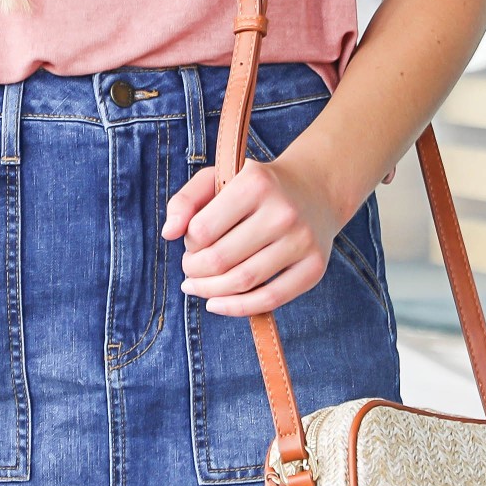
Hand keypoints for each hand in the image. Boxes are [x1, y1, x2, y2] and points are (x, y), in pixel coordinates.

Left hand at [163, 150, 352, 317]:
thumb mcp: (219, 178)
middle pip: (220, 260)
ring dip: (209, 291)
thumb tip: (168, 233)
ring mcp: (302, 241)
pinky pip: (270, 299)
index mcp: (255, 184)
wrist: (316, 190)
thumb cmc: (257, 187)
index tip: (192, 241)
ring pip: (243, 282)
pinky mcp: (314, 267)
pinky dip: (237, 308)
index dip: (189, 242)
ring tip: (197, 287)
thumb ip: (186, 200)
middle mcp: (282, 212)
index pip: (202, 229)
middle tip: (190, 269)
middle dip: (194, 270)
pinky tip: (216, 304)